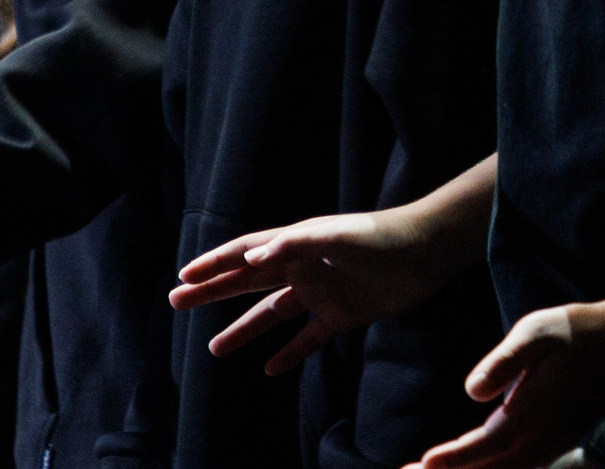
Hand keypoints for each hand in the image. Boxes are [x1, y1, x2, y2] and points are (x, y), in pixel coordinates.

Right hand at [170, 204, 447, 374]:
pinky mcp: (343, 314)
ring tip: (214, 349)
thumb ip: (292, 244)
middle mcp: (302, 267)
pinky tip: (270, 370)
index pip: (244, 254)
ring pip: (272, 314)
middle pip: (247, 283)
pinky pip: (308, 338)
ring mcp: (321, 292)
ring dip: (243, 330)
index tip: (183, 278)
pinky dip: (289, 353)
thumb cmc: (379, 237)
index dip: (213, 265)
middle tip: (177, 303)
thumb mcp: (334, 235)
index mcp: (295, 244)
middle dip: (213, 293)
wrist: (426, 252)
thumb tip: (249, 261)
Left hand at [409, 301, 604, 468]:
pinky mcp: (557, 442)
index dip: (454, 461)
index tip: (423, 466)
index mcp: (534, 414)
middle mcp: (544, 439)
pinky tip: (475, 465)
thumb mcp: (538, 331)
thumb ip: (505, 361)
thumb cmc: (576, 329)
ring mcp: (553, 445)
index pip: (485, 447)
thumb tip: (471, 390)